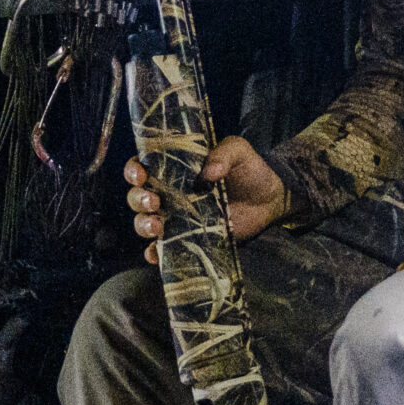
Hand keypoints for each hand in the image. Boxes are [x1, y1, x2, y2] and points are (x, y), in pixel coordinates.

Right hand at [125, 136, 286, 263]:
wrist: (269, 200)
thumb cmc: (249, 170)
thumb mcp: (238, 152)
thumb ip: (224, 154)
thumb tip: (209, 171)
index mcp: (174, 167)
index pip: (142, 167)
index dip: (134, 171)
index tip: (141, 176)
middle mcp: (169, 193)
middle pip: (137, 197)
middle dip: (138, 200)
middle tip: (154, 203)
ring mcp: (176, 217)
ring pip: (144, 222)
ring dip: (143, 225)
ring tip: (158, 226)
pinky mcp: (188, 238)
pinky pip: (163, 248)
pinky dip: (154, 253)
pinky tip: (155, 253)